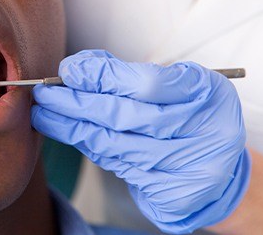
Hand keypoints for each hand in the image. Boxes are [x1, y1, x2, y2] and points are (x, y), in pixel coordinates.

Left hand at [31, 49, 250, 233]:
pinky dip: (90, 148)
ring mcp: (192, 169)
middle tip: (45, 94)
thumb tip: (78, 68)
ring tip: (45, 116)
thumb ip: (126, 74)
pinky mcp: (173, 195)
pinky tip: (71, 135)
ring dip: (72, 129)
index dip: (102, 76)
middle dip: (76, 103)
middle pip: (124, 116)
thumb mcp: (171, 83)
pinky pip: (117, 167)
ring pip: (115, 145)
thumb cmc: (187, 114)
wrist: (217, 166)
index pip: (145, 83)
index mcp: (207, 94)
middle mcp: (206, 132)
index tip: (70, 70)